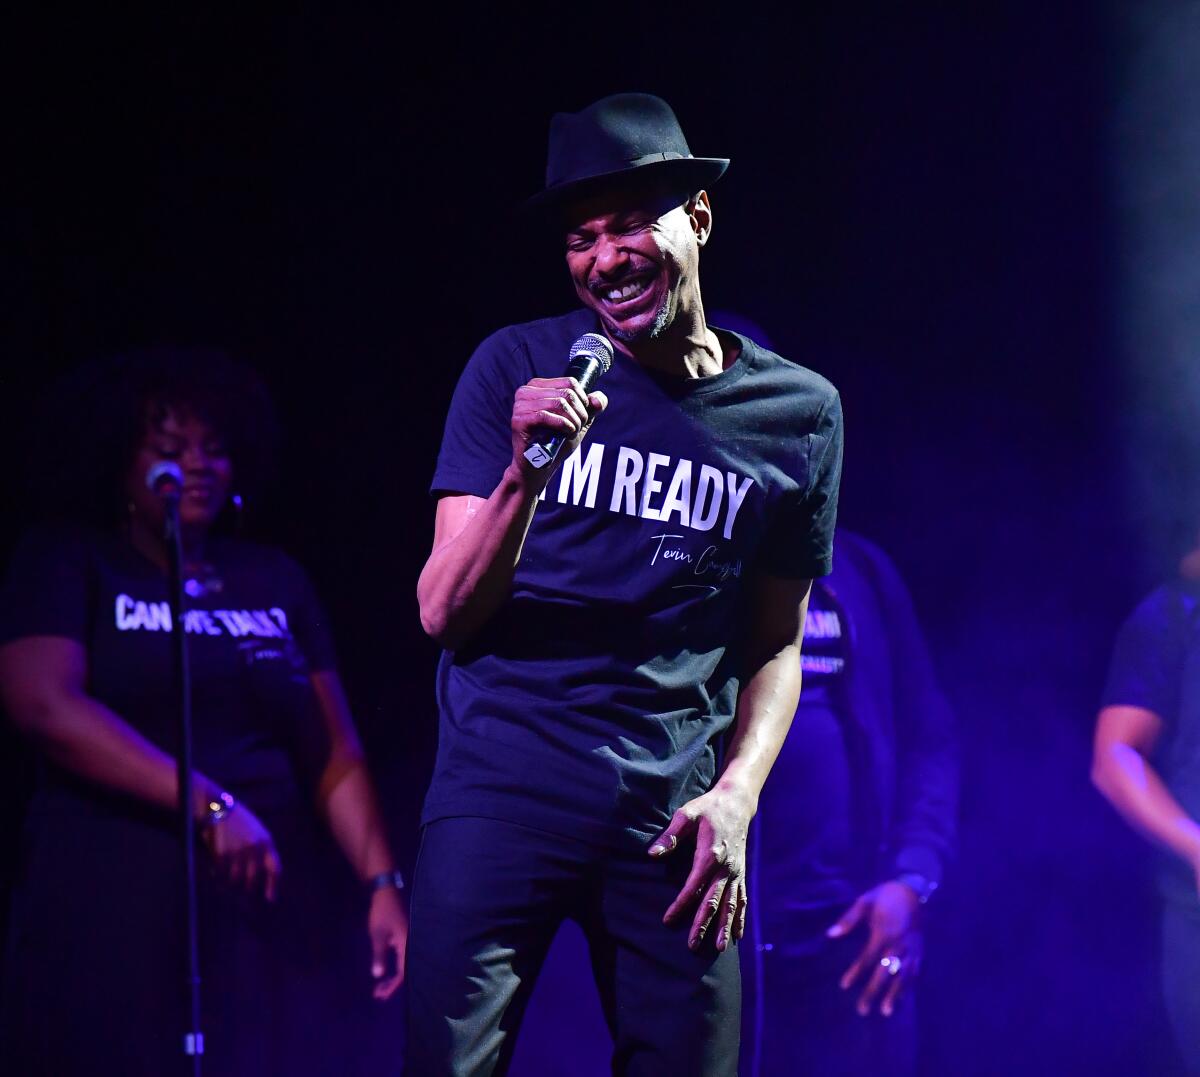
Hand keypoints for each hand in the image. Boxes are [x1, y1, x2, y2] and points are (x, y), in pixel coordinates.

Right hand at [200, 801, 281, 901]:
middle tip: (243, 896)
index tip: (270, 900)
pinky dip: (217, 875)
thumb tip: (264, 874)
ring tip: (226, 884)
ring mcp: (238, 851)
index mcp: (266, 841)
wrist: (217, 806)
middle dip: (247, 889)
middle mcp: (254, 847)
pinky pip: (220, 873)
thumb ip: (262, 848)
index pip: (274, 868)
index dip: (273, 886)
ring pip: (235, 879)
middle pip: (252, 879)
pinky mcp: (222, 854)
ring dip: (230, 884)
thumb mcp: (257, 829)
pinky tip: (215, 872)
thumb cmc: (238, 819)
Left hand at [367, 885, 408, 999]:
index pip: (403, 972)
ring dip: (392, 978)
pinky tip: (386, 972)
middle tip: (378, 995)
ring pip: (403, 965)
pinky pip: (401, 958)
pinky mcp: (403, 938)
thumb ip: (379, 955)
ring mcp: (407, 941)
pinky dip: (393, 968)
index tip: (380, 995)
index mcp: (406, 944)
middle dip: (392, 985)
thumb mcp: (378, 935)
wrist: (385, 893)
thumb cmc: (381, 913)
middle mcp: (410, 944)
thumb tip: (378, 975)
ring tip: (380, 987)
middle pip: (405, 971)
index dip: (392, 986)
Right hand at [510, 376, 607, 483]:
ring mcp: (520, 405)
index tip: (581, 417)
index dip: (582, 401)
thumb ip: (591, 408)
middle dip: (579, 414)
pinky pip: (546, 415)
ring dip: (573, 421)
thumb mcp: (578, 422)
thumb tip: (598, 399)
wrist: (538, 468)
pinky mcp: (519, 420)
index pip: (570, 382)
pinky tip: (566, 433)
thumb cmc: (555, 443)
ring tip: (571, 433)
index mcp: (537, 386)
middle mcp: (526, 392)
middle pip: (567, 393)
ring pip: (559, 403)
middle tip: (577, 428)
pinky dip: (563, 425)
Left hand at [651, 784, 753, 951]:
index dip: (680, 904)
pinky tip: (738, 935)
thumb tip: (653, 854)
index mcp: (710, 854)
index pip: (693, 886)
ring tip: (719, 948)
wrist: (737, 803)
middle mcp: (726, 867)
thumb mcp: (687, 814)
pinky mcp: (742, 873)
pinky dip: (740, 917)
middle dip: (702, 924)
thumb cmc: (708, 807)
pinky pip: (742, 899)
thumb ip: (671, 835)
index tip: (668, 920)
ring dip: (725, 927)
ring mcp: (736, 872)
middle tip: (692, 945)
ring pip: (730, 904)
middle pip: (713, 900)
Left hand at [827, 881, 922, 1017]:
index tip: (844, 985)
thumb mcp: (864, 902)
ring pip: (903, 976)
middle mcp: (899, 944)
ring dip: (894, 994)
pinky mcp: (920, 950)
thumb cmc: (884, 896)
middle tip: (862, 1010)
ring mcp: (912, 949)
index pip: (867, 958)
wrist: (912, 890)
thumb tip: (830, 934)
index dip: (856, 972)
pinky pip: (915, 971)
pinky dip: (909, 985)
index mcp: (883, 932)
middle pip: (884, 972)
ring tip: (886, 1011)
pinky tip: (902, 997)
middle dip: (873, 991)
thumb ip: (849, 919)